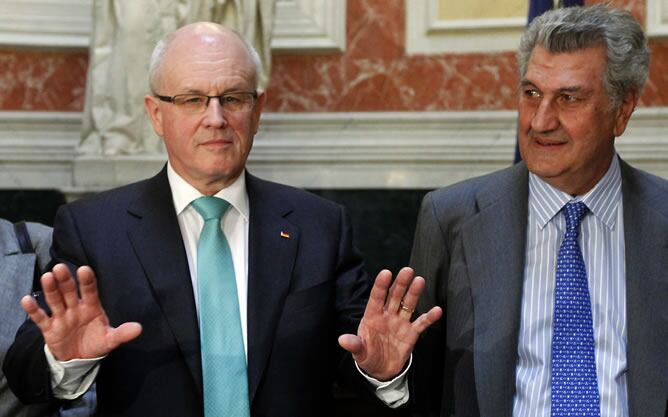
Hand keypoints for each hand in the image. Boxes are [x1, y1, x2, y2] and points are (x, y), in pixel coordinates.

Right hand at [20, 263, 141, 360]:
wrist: (79, 359)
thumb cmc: (96, 342)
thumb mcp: (110, 339)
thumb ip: (122, 333)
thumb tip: (139, 328)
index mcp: (92, 307)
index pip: (90, 291)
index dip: (87, 281)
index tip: (84, 270)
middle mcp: (75, 308)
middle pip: (69, 292)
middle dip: (65, 280)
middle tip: (60, 268)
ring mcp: (61, 317)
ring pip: (55, 300)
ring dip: (51, 289)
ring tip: (47, 277)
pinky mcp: (49, 328)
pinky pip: (40, 317)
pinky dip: (34, 309)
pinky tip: (27, 299)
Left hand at [338, 267, 441, 380]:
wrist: (381, 370)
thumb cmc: (367, 356)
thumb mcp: (359, 352)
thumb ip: (354, 345)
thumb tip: (342, 340)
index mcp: (372, 316)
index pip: (376, 297)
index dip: (381, 286)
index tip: (386, 273)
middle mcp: (387, 315)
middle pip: (394, 296)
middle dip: (400, 283)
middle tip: (407, 270)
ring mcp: (400, 323)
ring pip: (408, 304)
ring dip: (414, 293)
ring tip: (420, 280)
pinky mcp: (411, 333)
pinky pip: (421, 323)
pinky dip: (429, 317)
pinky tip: (437, 310)